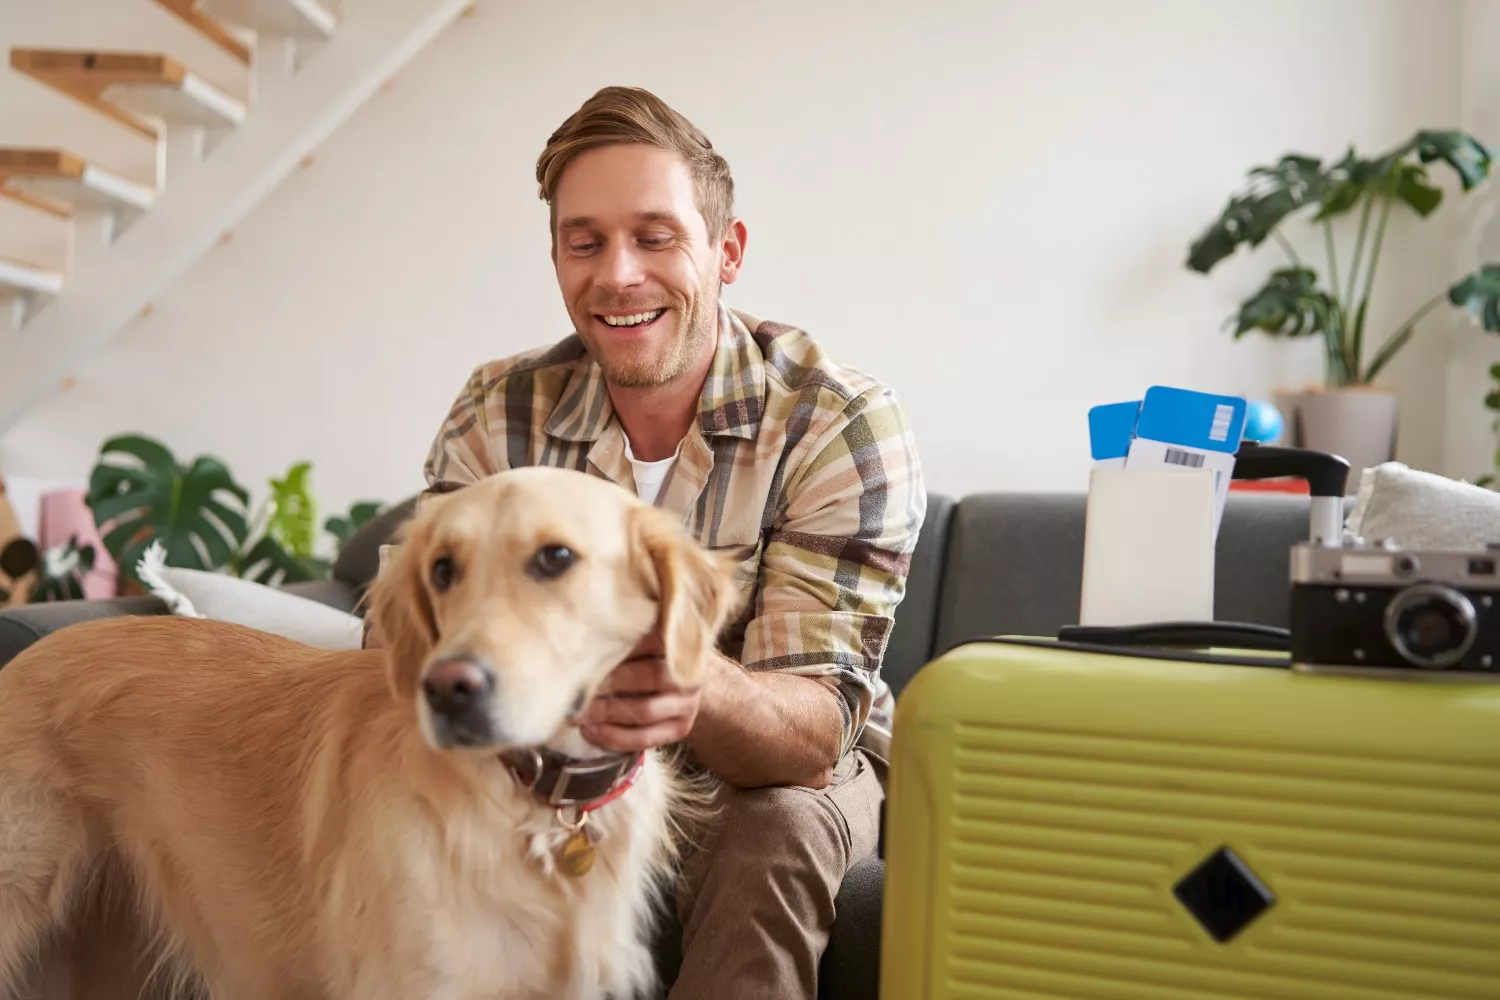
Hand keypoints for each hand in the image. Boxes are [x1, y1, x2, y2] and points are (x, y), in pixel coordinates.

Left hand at [575, 632, 702, 751]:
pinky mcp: (680, 728)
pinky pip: (645, 738)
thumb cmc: (648, 656)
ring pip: (645, 710)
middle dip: (608, 683)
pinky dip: (614, 737)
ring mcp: (688, 703)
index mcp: (677, 642)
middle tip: (574, 689)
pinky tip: (590, 732)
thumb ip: (622, 637)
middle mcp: (688, 672)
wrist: (681, 682)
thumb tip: (582, 635)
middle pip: (648, 676)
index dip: (619, 647)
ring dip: (607, 713)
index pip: (651, 641)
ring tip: (577, 714)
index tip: (585, 652)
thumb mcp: (640, 640)